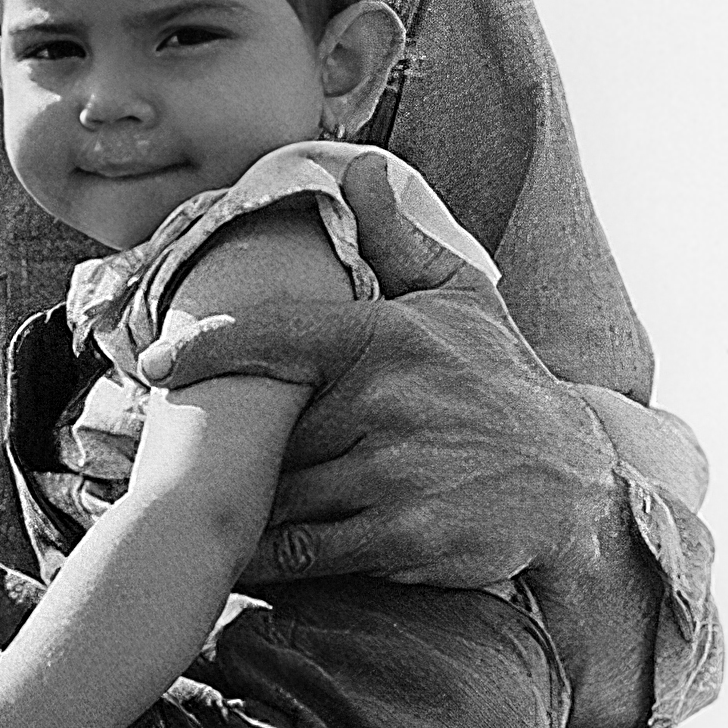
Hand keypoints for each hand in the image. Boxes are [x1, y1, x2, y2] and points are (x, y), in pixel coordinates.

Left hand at [136, 151, 617, 588]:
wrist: (575, 481)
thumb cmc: (501, 382)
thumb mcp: (461, 300)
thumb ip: (397, 238)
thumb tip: (358, 168)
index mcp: (385, 336)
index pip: (273, 334)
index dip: (205, 347)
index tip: (153, 364)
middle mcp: (385, 401)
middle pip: (271, 430)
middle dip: (241, 448)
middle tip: (198, 459)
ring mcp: (393, 472)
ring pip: (280, 491)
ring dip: (247, 504)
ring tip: (214, 510)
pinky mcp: (401, 536)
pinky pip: (304, 549)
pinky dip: (265, 557)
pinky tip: (239, 560)